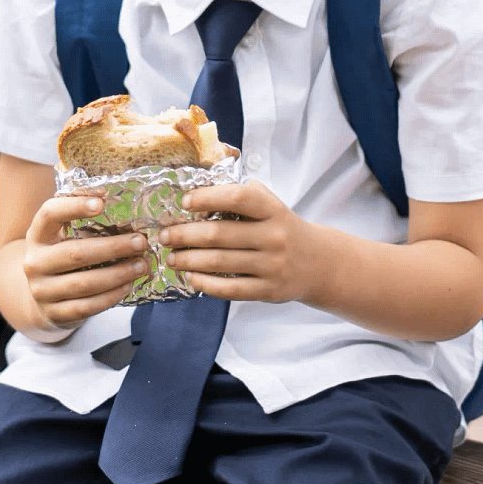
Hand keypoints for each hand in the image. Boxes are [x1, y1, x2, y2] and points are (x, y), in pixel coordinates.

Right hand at [22, 195, 146, 329]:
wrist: (42, 298)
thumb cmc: (61, 257)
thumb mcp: (61, 235)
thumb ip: (79, 217)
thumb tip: (108, 194)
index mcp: (37, 235)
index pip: (50, 214)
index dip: (74, 206)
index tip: (102, 202)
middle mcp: (34, 262)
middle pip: (75, 253)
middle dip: (113, 247)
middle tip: (140, 242)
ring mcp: (41, 291)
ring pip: (83, 284)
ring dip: (117, 274)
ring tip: (141, 265)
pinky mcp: (54, 313)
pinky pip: (86, 307)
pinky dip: (110, 296)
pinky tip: (128, 286)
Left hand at [161, 181, 326, 302]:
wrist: (318, 263)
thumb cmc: (281, 227)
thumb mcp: (270, 204)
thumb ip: (241, 196)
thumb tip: (196, 193)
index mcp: (273, 209)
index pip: (238, 198)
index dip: (208, 198)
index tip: (184, 202)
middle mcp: (274, 236)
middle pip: (219, 234)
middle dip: (184, 235)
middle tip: (164, 236)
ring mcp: (272, 265)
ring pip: (220, 262)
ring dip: (188, 259)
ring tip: (171, 257)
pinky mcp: (269, 290)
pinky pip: (230, 289)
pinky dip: (205, 283)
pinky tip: (190, 276)